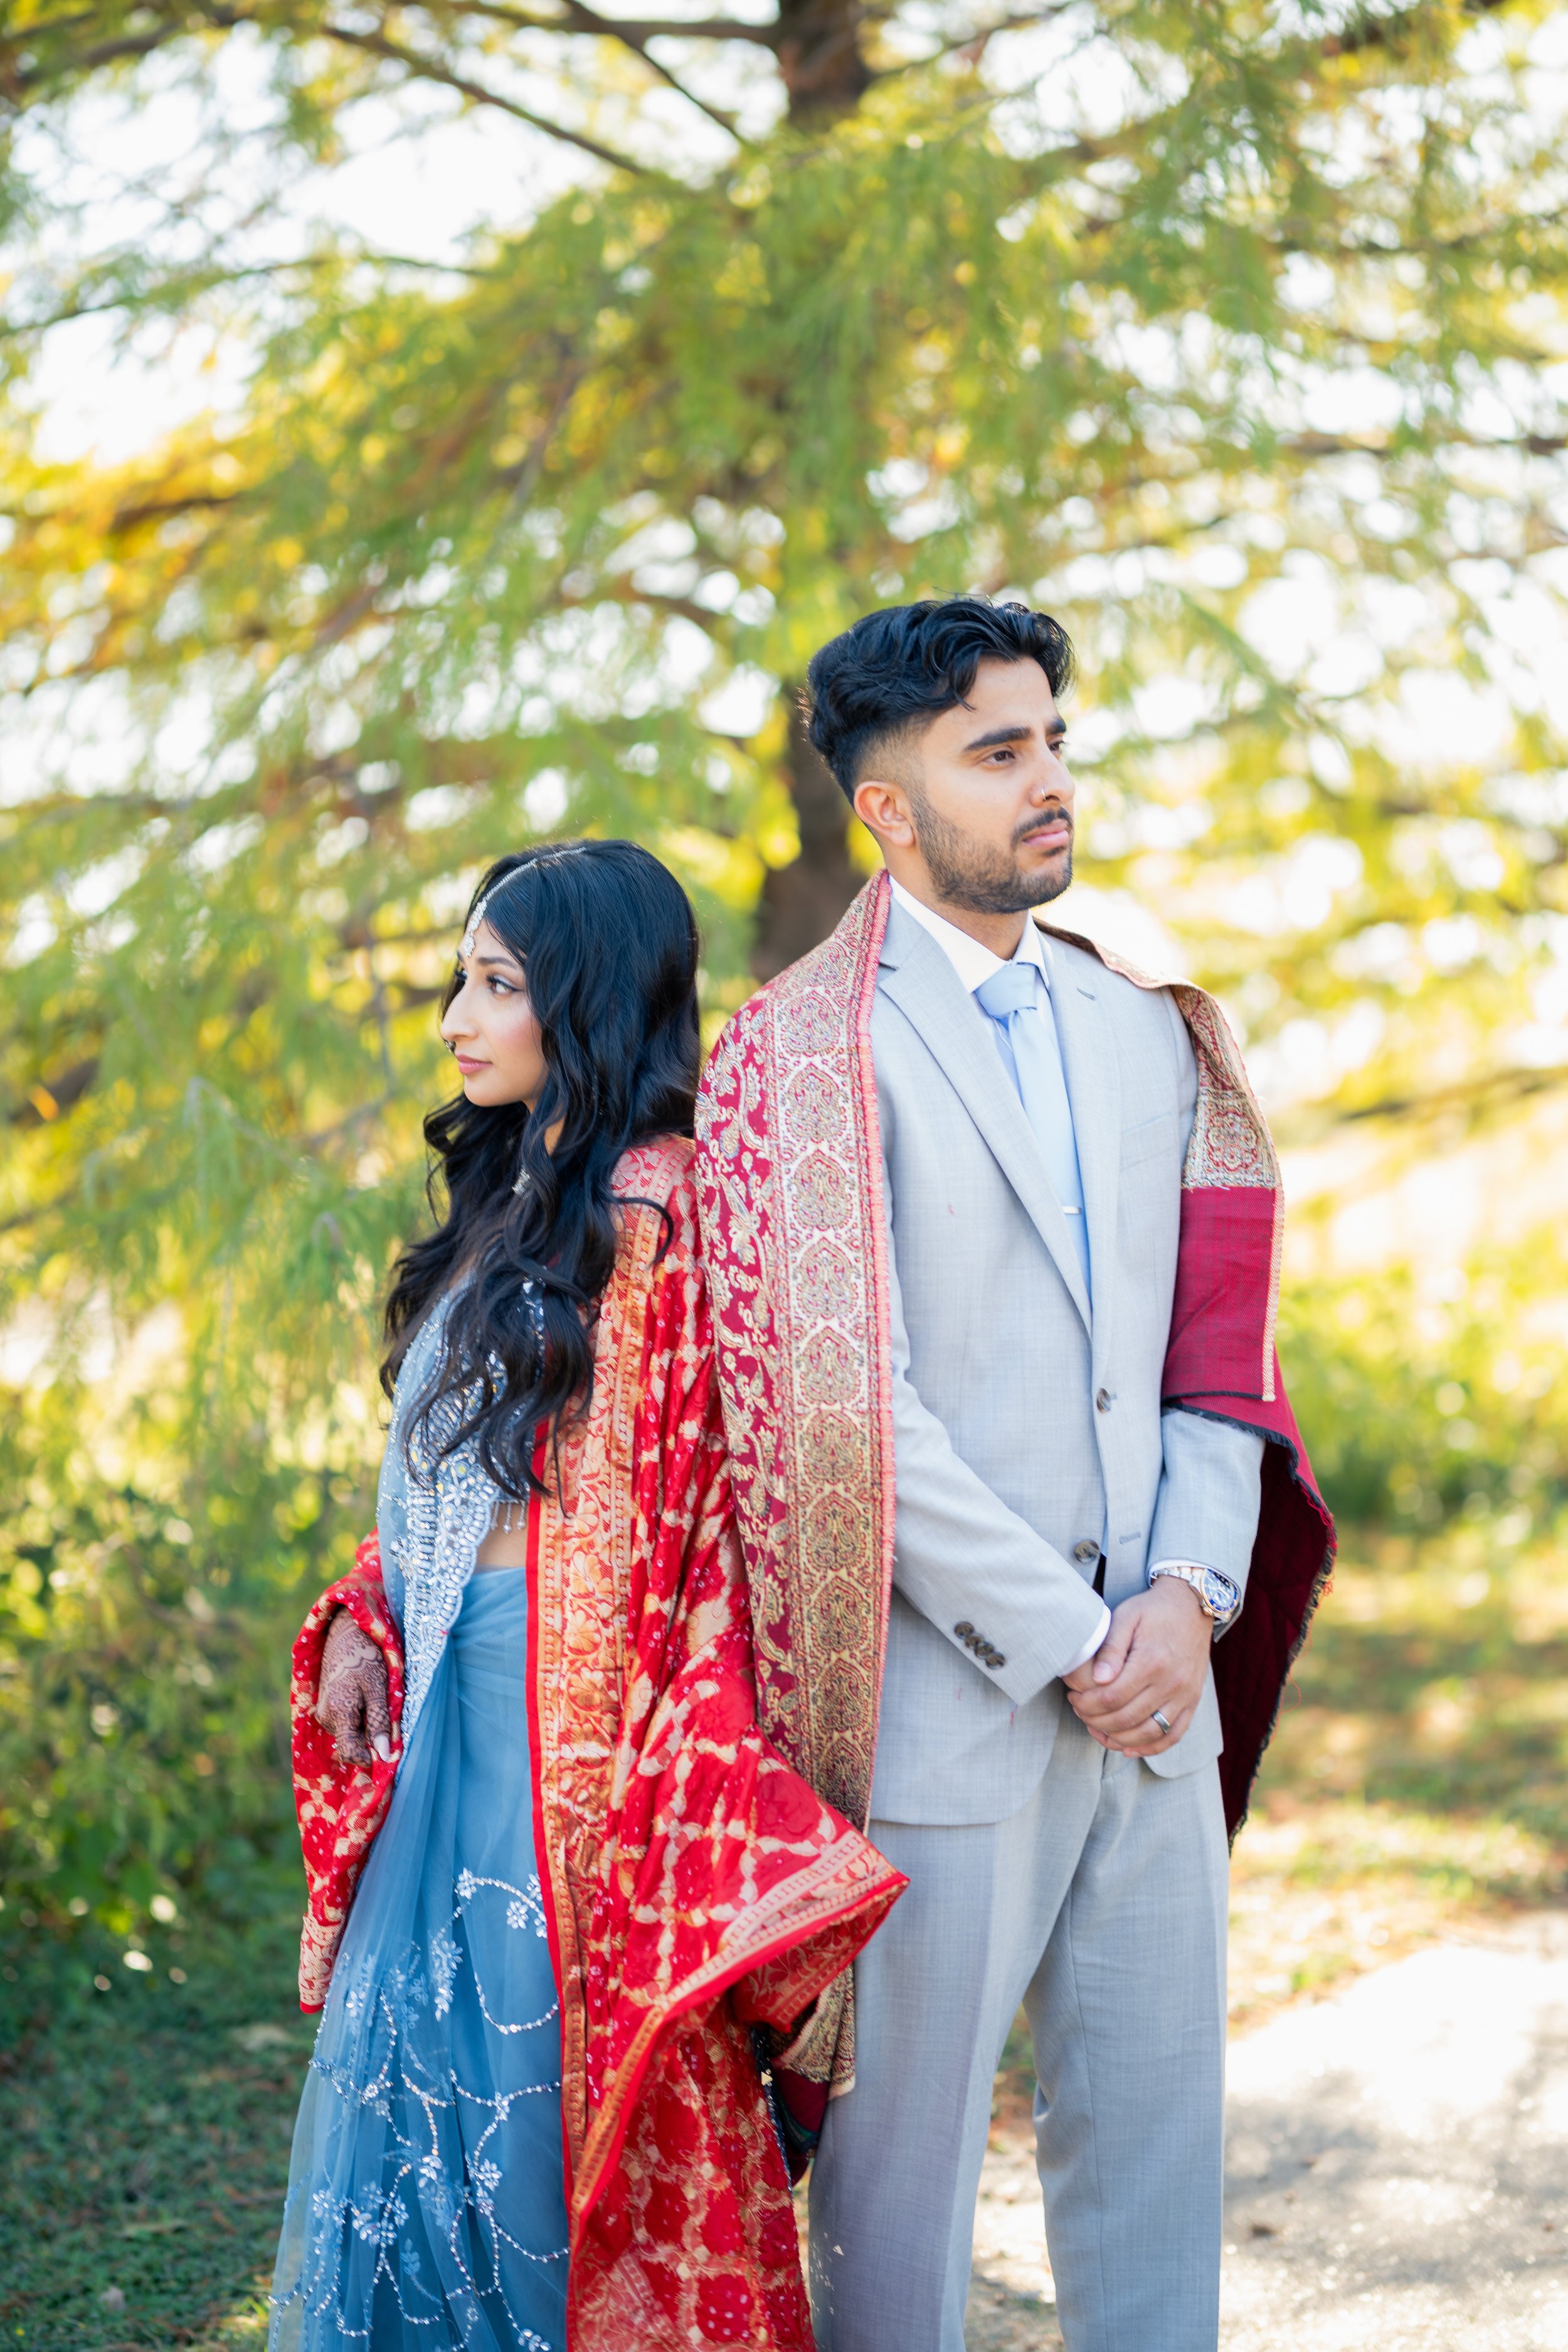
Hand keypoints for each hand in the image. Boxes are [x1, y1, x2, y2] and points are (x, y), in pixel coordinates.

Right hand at [314, 1607, 391, 1767]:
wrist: (346, 1631)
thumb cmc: (366, 1656)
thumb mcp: (378, 1688)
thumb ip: (379, 1723)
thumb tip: (385, 1757)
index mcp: (338, 1714)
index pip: (351, 1753)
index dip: (371, 1757)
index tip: (389, 1749)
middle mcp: (326, 1717)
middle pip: (353, 1743)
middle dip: (371, 1736)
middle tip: (385, 1709)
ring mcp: (324, 1711)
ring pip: (351, 1731)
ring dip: (366, 1723)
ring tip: (375, 1696)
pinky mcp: (326, 1705)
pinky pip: (346, 1721)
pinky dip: (359, 1714)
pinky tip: (366, 1694)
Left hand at [1061, 1579, 1209, 1756]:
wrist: (1192, 1606)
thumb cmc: (1153, 1610)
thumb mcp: (1126, 1617)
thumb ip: (1111, 1649)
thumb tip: (1097, 1680)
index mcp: (1151, 1662)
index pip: (1112, 1698)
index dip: (1087, 1704)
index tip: (1073, 1697)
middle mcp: (1171, 1683)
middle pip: (1127, 1719)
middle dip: (1096, 1721)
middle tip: (1080, 1710)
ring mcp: (1185, 1696)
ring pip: (1149, 1734)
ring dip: (1118, 1739)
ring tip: (1097, 1728)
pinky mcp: (1192, 1702)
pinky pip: (1174, 1735)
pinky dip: (1151, 1748)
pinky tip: (1129, 1748)